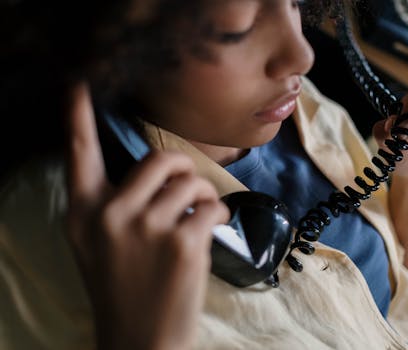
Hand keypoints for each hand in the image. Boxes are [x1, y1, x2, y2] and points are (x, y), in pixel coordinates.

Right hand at [65, 83, 228, 349]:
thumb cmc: (124, 287)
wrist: (140, 339)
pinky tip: (211, 231)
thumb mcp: (99, 244)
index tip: (80, 84)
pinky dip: (218, 214)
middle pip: (160, 158)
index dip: (78, 117)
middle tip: (190, 187)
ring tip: (199, 218)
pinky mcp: (181, 243)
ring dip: (203, 196)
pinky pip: (211, 206)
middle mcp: (110, 214)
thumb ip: (113, 204)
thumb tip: (154, 171)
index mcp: (84, 212)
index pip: (79, 153)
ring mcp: (145, 227)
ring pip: (191, 181)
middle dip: (185, 167)